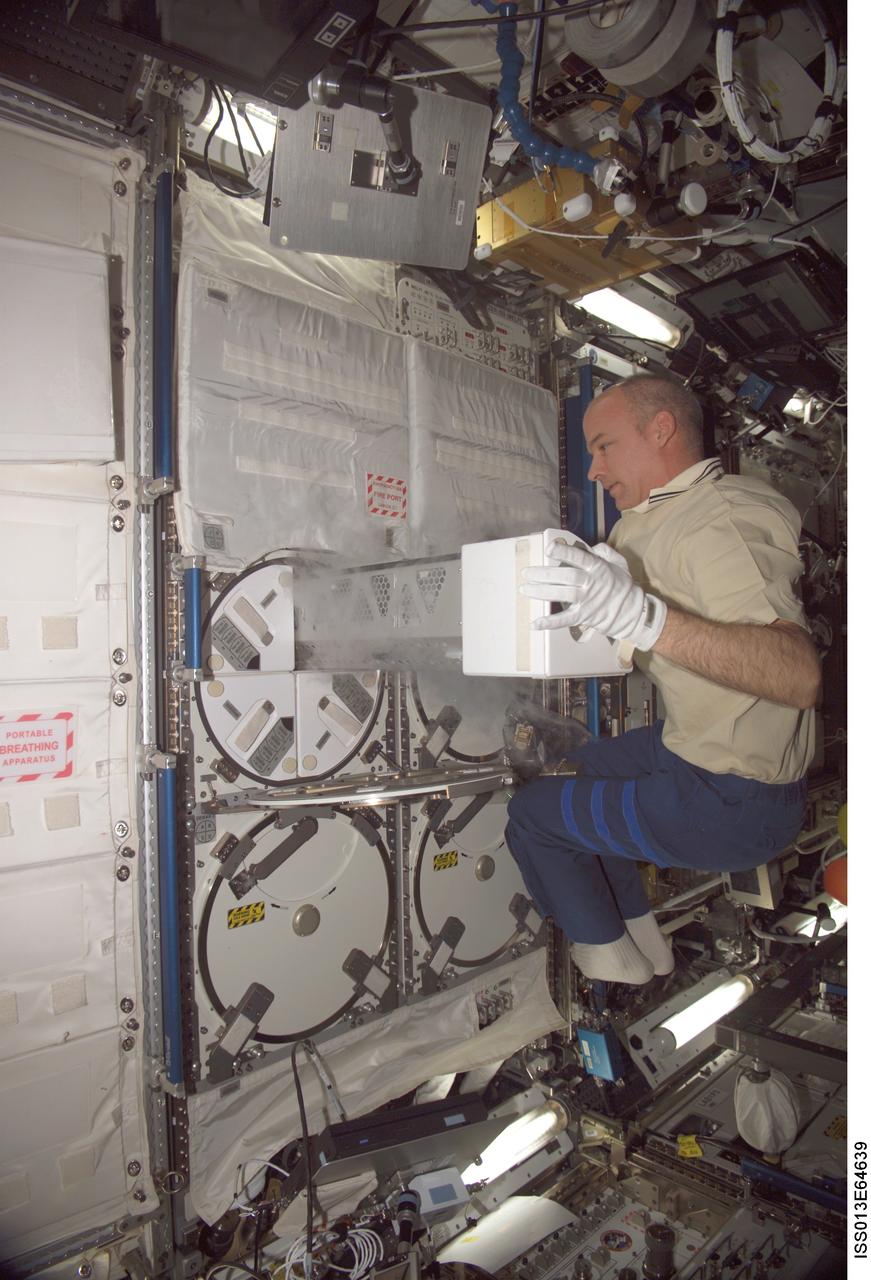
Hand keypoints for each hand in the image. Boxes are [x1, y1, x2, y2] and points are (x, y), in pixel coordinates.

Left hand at [520, 531, 666, 649]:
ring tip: (524, 589)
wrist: (633, 612)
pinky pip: (565, 620)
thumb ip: (605, 552)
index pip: (580, 558)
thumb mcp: (619, 563)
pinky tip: (535, 623)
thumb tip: (591, 546)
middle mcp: (591, 583)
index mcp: (598, 568)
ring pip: (562, 595)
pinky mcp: (584, 616)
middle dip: (544, 574)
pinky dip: (549, 622)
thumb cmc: (622, 585)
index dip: (564, 552)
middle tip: (526, 572)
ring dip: (541, 592)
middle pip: (566, 576)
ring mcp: (587, 601)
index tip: (549, 548)